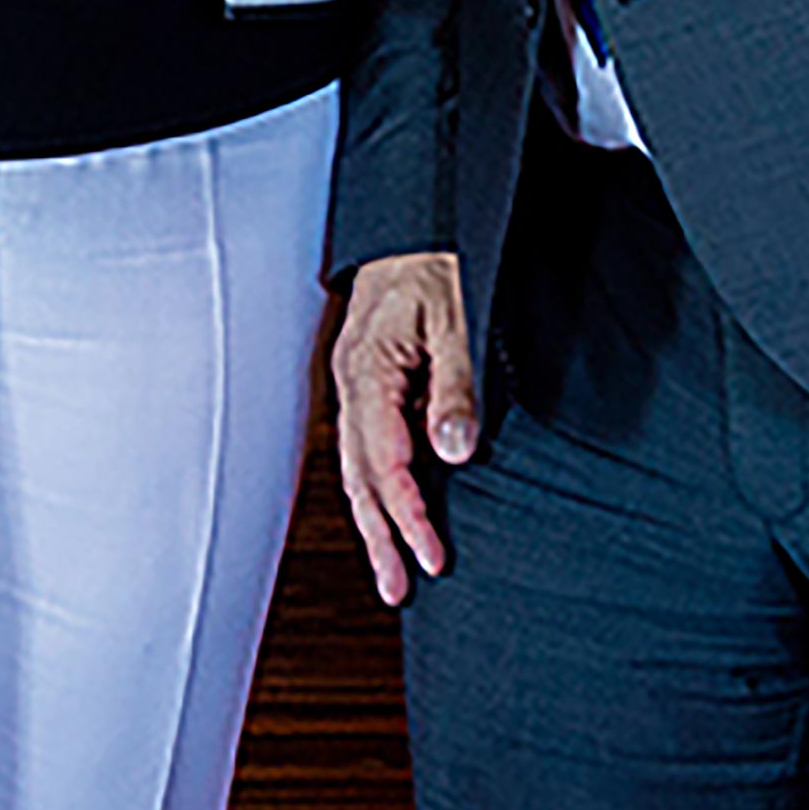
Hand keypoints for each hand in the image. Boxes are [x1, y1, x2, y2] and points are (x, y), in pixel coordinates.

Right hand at [326, 250, 479, 606]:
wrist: (415, 220)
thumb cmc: (434, 260)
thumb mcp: (456, 319)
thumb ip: (454, 387)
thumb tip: (452, 452)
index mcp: (366, 371)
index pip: (383, 463)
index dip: (408, 516)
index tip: (433, 557)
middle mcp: (351, 383)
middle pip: (357, 476)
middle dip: (377, 537)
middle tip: (396, 590)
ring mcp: (355, 383)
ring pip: (356, 465)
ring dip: (374, 519)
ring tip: (391, 568)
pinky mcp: (369, 381)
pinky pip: (366, 444)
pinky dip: (377, 485)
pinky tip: (393, 508)